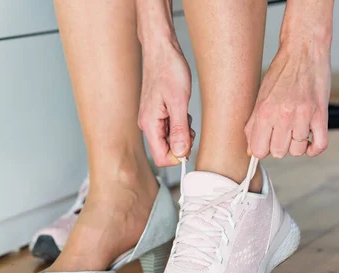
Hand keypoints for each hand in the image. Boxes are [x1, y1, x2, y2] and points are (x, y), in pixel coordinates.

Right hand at [138, 41, 194, 165]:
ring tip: (185, 114)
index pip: (161, 157)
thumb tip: (181, 152)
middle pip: (165, 150)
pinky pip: (169, 128)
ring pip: (168, 139)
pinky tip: (181, 109)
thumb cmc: (168, 69)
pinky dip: (179, 123)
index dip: (178, 156)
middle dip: (181, 143)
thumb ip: (179, 130)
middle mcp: (148, 124)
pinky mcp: (157, 113)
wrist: (162, 50)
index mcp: (149, 124)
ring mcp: (152, 119)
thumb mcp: (179, 102)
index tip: (190, 144)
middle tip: (190, 126)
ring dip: (181, 132)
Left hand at [245, 42, 330, 158]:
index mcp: (264, 111)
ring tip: (295, 131)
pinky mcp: (321, 114)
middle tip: (281, 135)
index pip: (258, 150)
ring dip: (297, 145)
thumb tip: (250, 150)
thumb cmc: (282, 72)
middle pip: (279, 152)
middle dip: (279, 147)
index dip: (262, 149)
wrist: (304, 51)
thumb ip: (253, 125)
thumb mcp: (261, 98)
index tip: (265, 143)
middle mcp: (283, 115)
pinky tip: (309, 141)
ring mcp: (303, 115)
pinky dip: (314, 148)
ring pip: (298, 151)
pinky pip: (319, 145)